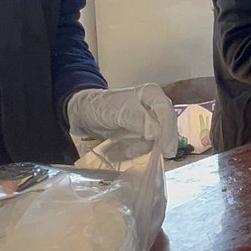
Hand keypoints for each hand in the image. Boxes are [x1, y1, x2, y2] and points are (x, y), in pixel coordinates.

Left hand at [65, 84, 179, 149]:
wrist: (80, 113)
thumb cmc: (99, 106)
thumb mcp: (119, 111)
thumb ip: (139, 120)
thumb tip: (156, 133)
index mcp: (153, 96)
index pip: (168, 115)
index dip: (169, 133)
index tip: (167, 151)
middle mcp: (154, 108)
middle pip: (165, 130)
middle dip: (155, 144)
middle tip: (145, 155)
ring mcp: (148, 123)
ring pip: (154, 142)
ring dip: (137, 150)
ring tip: (117, 152)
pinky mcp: (139, 135)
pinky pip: (142, 148)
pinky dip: (130, 153)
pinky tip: (115, 153)